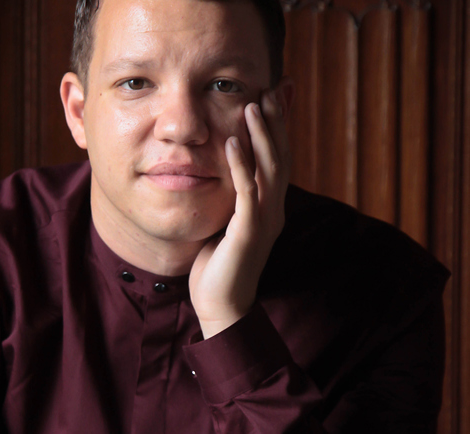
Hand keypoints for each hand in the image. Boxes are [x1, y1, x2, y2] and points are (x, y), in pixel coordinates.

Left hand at [189, 87, 290, 338]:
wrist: (221, 306)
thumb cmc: (219, 266)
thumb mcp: (228, 223)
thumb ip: (234, 199)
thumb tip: (228, 175)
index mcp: (269, 206)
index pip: (278, 159)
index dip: (280, 127)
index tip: (277, 95)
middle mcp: (274, 210)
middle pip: (281, 157)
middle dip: (277, 122)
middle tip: (273, 88)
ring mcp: (264, 221)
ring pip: (270, 170)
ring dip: (263, 135)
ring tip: (254, 104)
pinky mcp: (247, 233)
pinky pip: (247, 193)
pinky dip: (242, 165)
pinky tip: (234, 141)